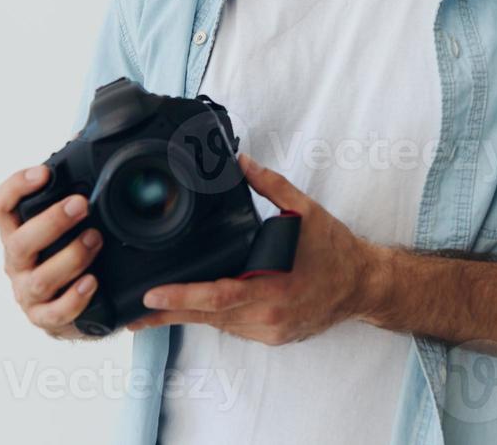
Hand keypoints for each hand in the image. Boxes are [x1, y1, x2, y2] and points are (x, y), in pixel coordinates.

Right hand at [0, 165, 104, 339]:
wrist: (73, 307)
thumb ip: (69, 181)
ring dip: (70, 257)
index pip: (0, 205)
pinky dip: (74, 298)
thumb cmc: (65, 253)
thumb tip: (80, 136)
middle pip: (20, 241)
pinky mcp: (45, 319)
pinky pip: (56, 313)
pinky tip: (92, 282)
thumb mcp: (65, 220)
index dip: (17, 186)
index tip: (44, 172)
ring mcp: (27, 293)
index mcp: (16, 231)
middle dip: (52, 220)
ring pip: (40, 278)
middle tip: (82, 205)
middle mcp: (16, 261)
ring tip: (96, 239)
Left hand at [128, 153, 386, 344]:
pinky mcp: (273, 337)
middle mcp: (269, 315)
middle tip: (132, 312)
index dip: (182, 297)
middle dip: (169, 314)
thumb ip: (270, 185)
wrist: (364, 285)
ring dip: (189, 315)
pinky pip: (235, 328)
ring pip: (219, 325)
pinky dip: (216, 316)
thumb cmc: (335, 248)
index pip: (218, 296)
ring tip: (154, 310)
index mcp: (274, 285)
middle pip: (209, 317)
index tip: (151, 295)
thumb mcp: (305, 210)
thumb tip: (240, 160)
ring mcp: (270, 331)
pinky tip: (197, 306)